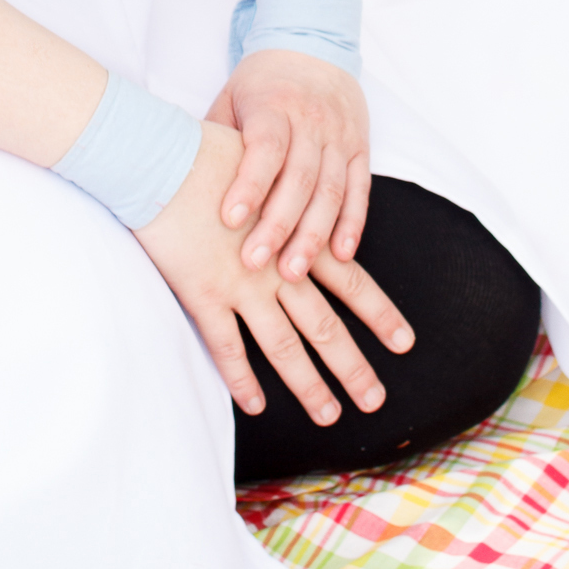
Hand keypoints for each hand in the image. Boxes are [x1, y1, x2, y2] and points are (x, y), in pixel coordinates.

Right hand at [133, 122, 411, 424]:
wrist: (164, 157)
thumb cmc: (212, 153)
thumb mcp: (268, 169)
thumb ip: (288, 196)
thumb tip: (305, 204)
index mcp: (296, 235)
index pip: (350, 281)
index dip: (379, 313)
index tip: (405, 341)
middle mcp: (277, 266)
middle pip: (324, 325)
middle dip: (352, 365)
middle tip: (375, 400)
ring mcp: (241, 284)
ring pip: (283, 345)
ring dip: (308, 384)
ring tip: (329, 414)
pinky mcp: (204, 293)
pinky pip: (226, 346)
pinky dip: (241, 378)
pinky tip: (256, 405)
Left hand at [205, 48, 369, 279]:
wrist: (313, 45)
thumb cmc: (261, 82)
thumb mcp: (231, 98)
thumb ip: (217, 140)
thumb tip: (177, 181)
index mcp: (275, 104)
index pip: (265, 148)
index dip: (249, 185)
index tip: (228, 219)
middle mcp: (312, 120)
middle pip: (299, 178)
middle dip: (277, 226)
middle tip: (255, 264)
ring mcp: (340, 135)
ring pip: (331, 191)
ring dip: (313, 236)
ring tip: (291, 271)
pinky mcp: (361, 148)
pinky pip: (360, 191)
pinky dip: (352, 224)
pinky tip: (339, 254)